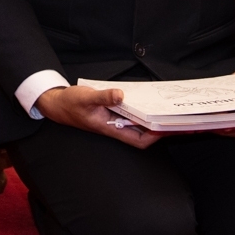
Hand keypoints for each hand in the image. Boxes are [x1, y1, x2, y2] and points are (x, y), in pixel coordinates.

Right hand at [34, 86, 161, 149]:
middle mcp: (115, 127)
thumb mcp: (86, 97)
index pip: (138, 140)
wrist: (57, 104)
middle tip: (177, 120)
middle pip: (143, 134)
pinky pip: (130, 114)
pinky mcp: (112, 112)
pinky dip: (140, 109)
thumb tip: (121, 95)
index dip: (154, 137)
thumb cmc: (71, 104)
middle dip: (160, 129)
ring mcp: (114, 120)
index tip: (168, 128)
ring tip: (166, 110)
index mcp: (110, 128)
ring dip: (151, 119)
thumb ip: (104, 97)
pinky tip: (147, 100)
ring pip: (138, 124)